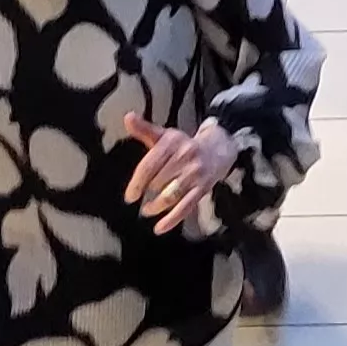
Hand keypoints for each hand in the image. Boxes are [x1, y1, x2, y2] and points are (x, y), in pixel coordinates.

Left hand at [119, 112, 240, 233]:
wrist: (219, 148)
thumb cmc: (184, 145)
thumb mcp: (165, 135)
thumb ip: (144, 130)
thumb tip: (127, 116)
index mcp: (172, 142)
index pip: (149, 165)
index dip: (137, 183)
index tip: (130, 196)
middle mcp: (185, 156)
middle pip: (158, 182)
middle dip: (148, 193)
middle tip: (141, 202)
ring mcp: (195, 173)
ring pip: (171, 195)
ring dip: (156, 206)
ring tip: (147, 211)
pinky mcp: (203, 187)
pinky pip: (186, 206)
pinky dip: (172, 219)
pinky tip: (160, 228)